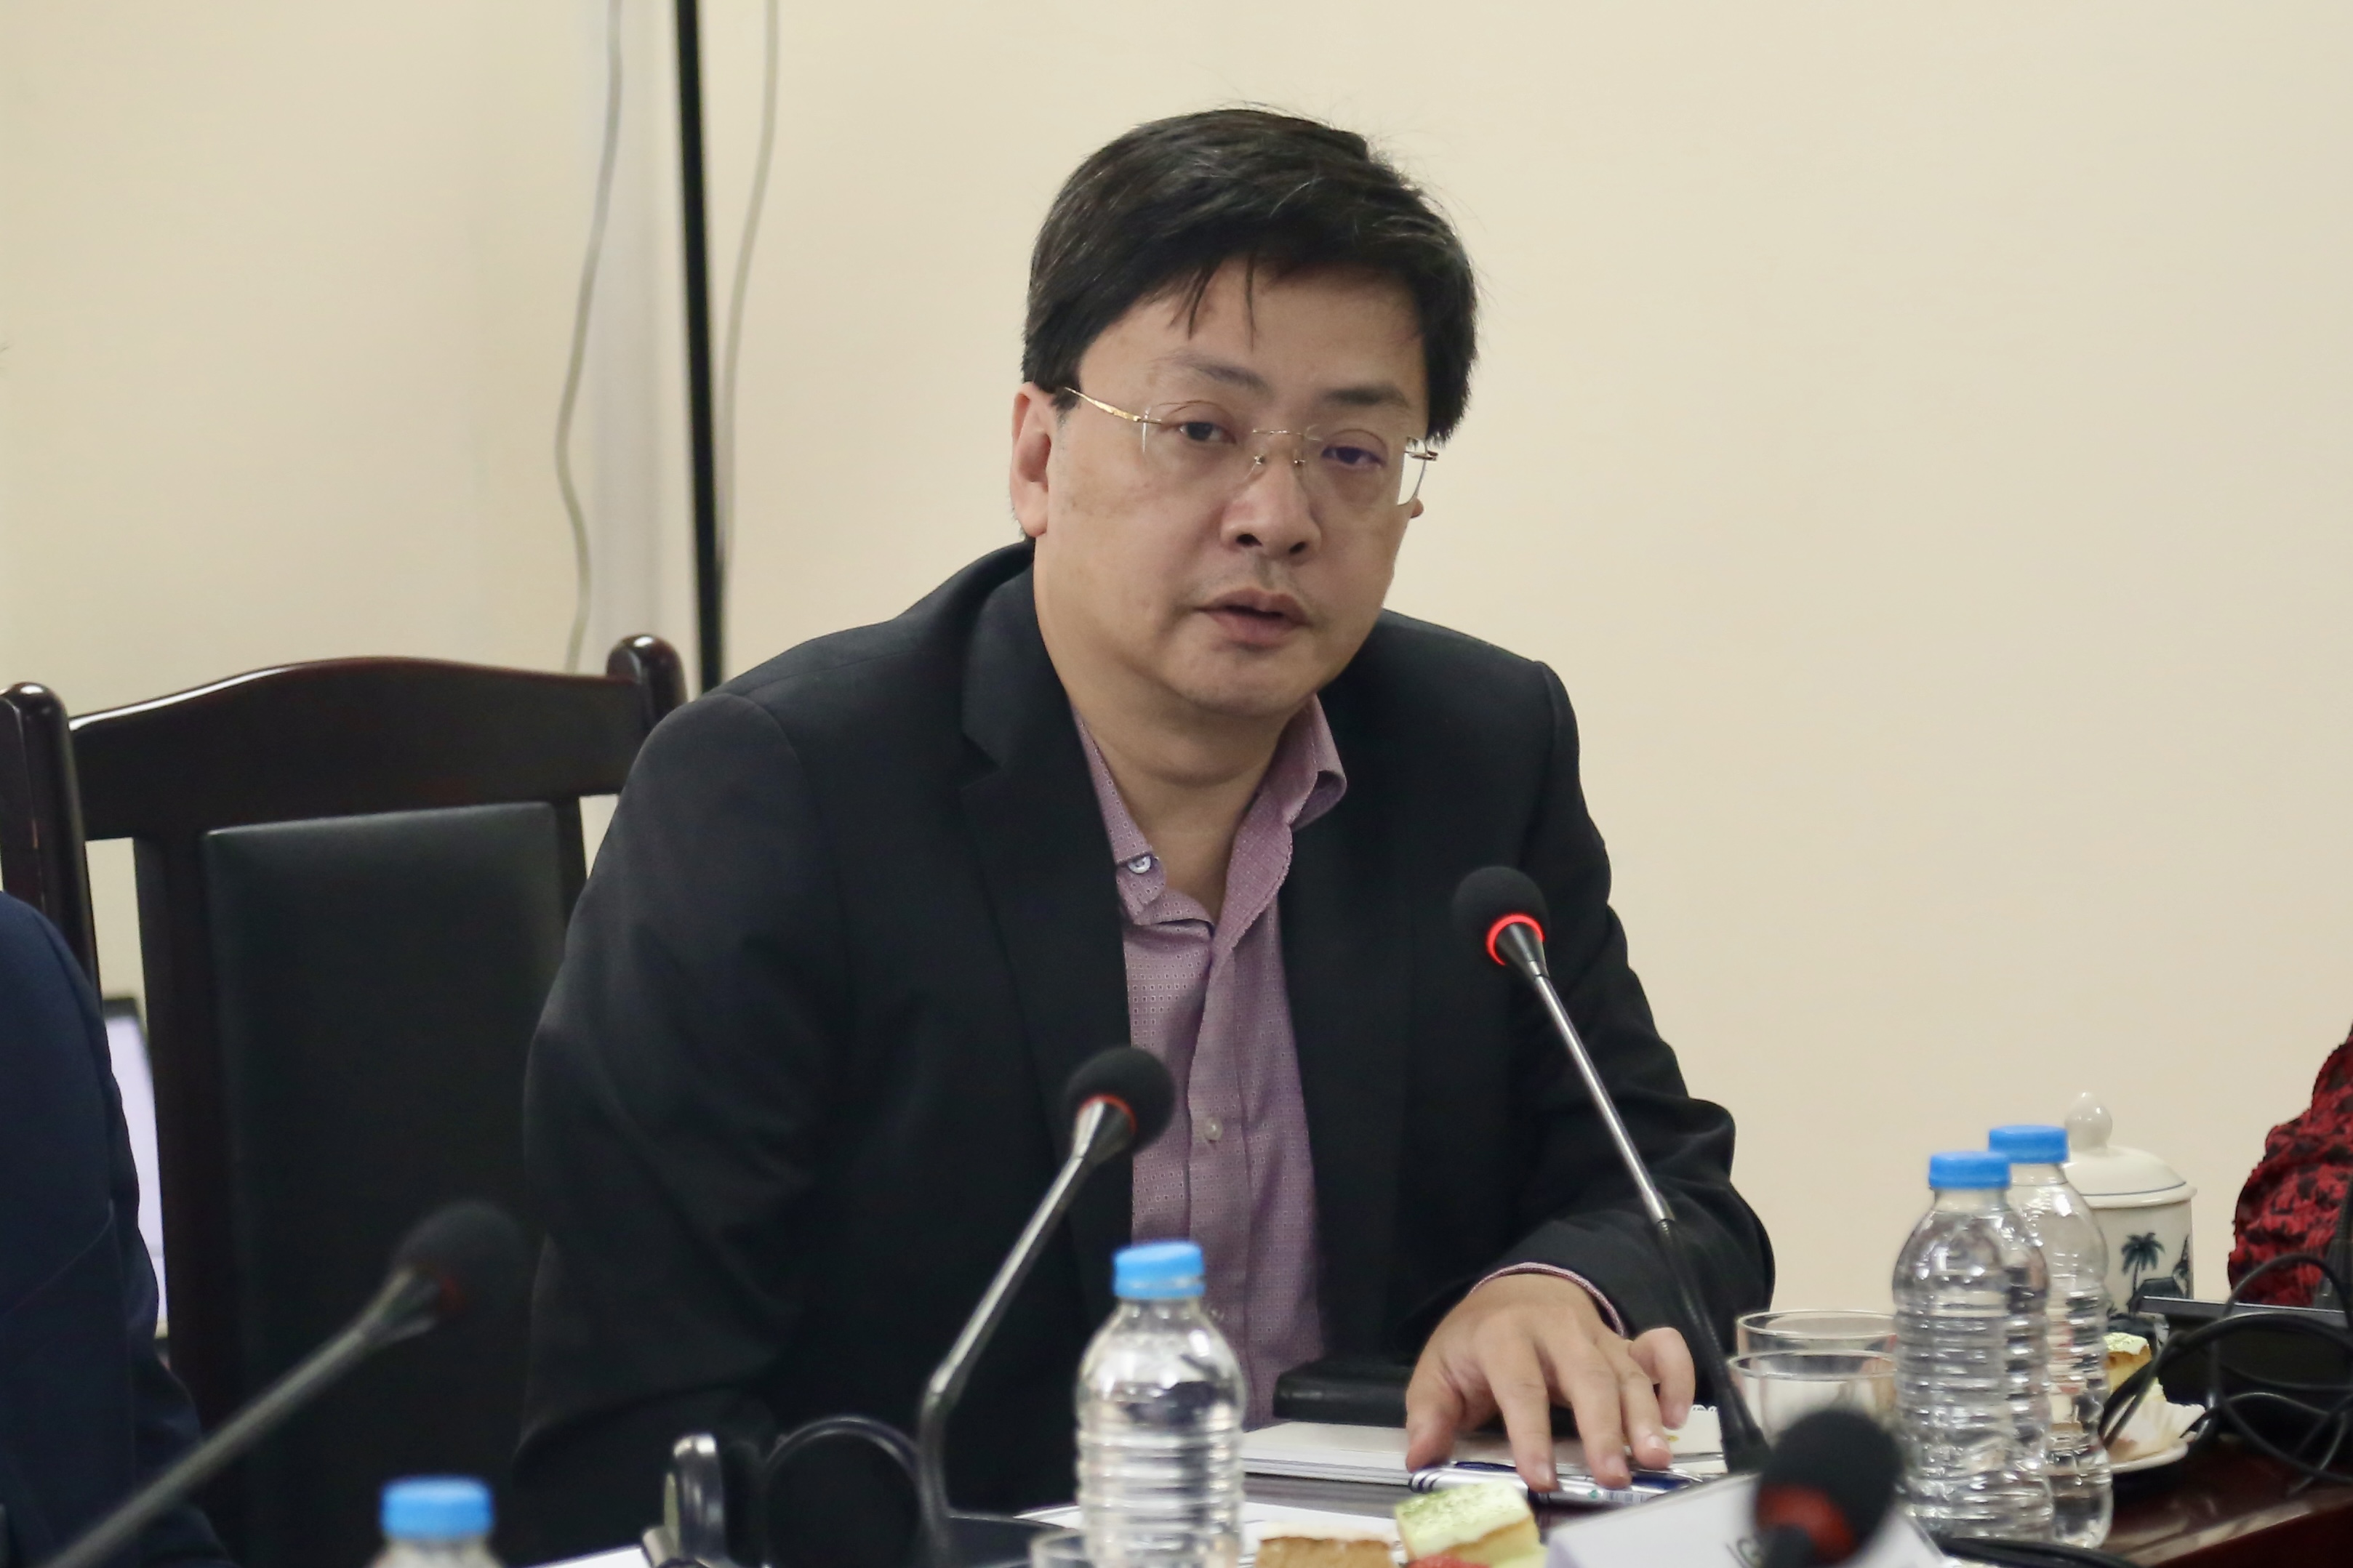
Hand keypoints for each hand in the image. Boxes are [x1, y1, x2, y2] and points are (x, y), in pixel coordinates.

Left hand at [1403, 1272, 1694, 1490]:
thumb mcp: (1440, 1368)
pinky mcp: (1624, 1342)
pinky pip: (1662, 1350)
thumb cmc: (1476, 1341)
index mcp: (1505, 1334)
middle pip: (1585, 1375)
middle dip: (1602, 1427)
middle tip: (1613, 1475)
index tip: (1541, 1478)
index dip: (1531, 1433)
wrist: (1515, 1291)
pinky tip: (1676, 1417)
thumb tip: (1421, 1456)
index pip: (1520, 1385)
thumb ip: (1430, 1412)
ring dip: (1644, 1416)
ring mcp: (1597, 1334)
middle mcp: (1556, 1330)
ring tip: (1654, 1458)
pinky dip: (1676, 1379)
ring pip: (1626, 1371)